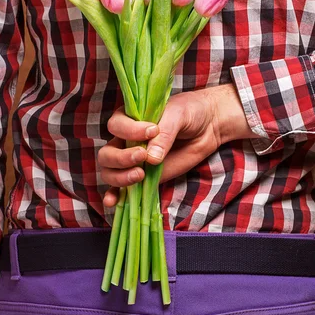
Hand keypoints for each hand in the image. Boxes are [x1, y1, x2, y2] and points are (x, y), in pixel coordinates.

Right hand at [100, 83, 260, 206]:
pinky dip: (114, 196)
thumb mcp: (178, 115)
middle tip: (143, 156)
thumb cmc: (190, 112)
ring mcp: (133, 160)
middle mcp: (126, 139)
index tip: (152, 131)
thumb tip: (152, 158)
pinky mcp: (144, 176)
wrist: (207, 126)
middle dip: (121, 158)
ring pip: (111, 172)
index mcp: (130, 118)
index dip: (129, 131)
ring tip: (140, 175)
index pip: (116, 126)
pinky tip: (112, 201)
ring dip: (120, 177)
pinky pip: (122, 189)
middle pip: (107, 154)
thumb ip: (165, 133)